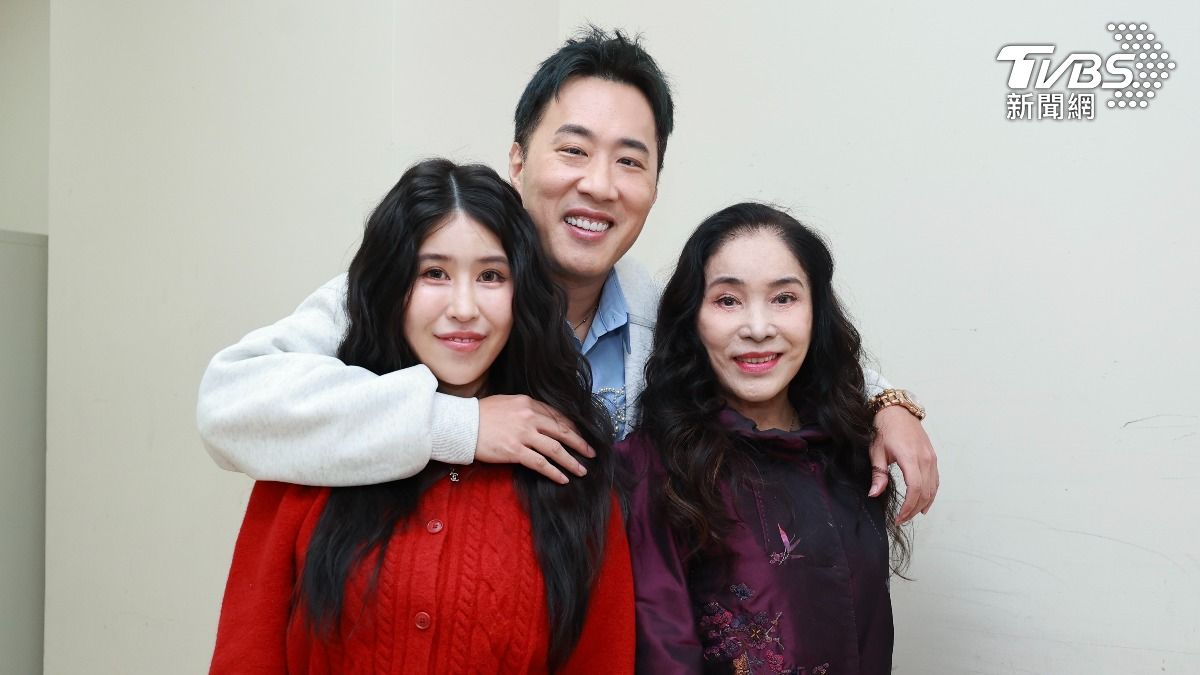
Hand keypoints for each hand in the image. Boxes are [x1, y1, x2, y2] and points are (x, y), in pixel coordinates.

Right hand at [475, 395, 595, 483]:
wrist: (462, 424)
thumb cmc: (481, 414)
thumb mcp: (507, 403)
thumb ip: (526, 409)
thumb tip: (542, 420)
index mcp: (528, 403)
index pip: (557, 416)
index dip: (572, 429)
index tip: (580, 437)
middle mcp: (529, 417)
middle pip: (562, 432)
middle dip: (580, 444)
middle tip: (591, 453)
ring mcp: (523, 434)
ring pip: (555, 449)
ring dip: (571, 461)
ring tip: (581, 470)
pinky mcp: (515, 451)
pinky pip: (540, 463)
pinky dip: (554, 472)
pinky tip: (562, 478)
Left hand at [869, 406, 938, 523]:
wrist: (896, 410)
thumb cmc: (884, 428)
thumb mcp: (876, 451)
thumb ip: (878, 474)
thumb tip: (874, 494)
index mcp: (910, 457)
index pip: (915, 489)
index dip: (908, 507)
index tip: (898, 518)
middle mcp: (925, 459)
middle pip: (925, 492)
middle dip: (914, 509)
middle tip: (901, 519)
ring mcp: (931, 458)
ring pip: (933, 488)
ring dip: (923, 504)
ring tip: (911, 515)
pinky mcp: (932, 457)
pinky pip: (935, 480)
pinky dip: (931, 494)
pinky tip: (925, 504)